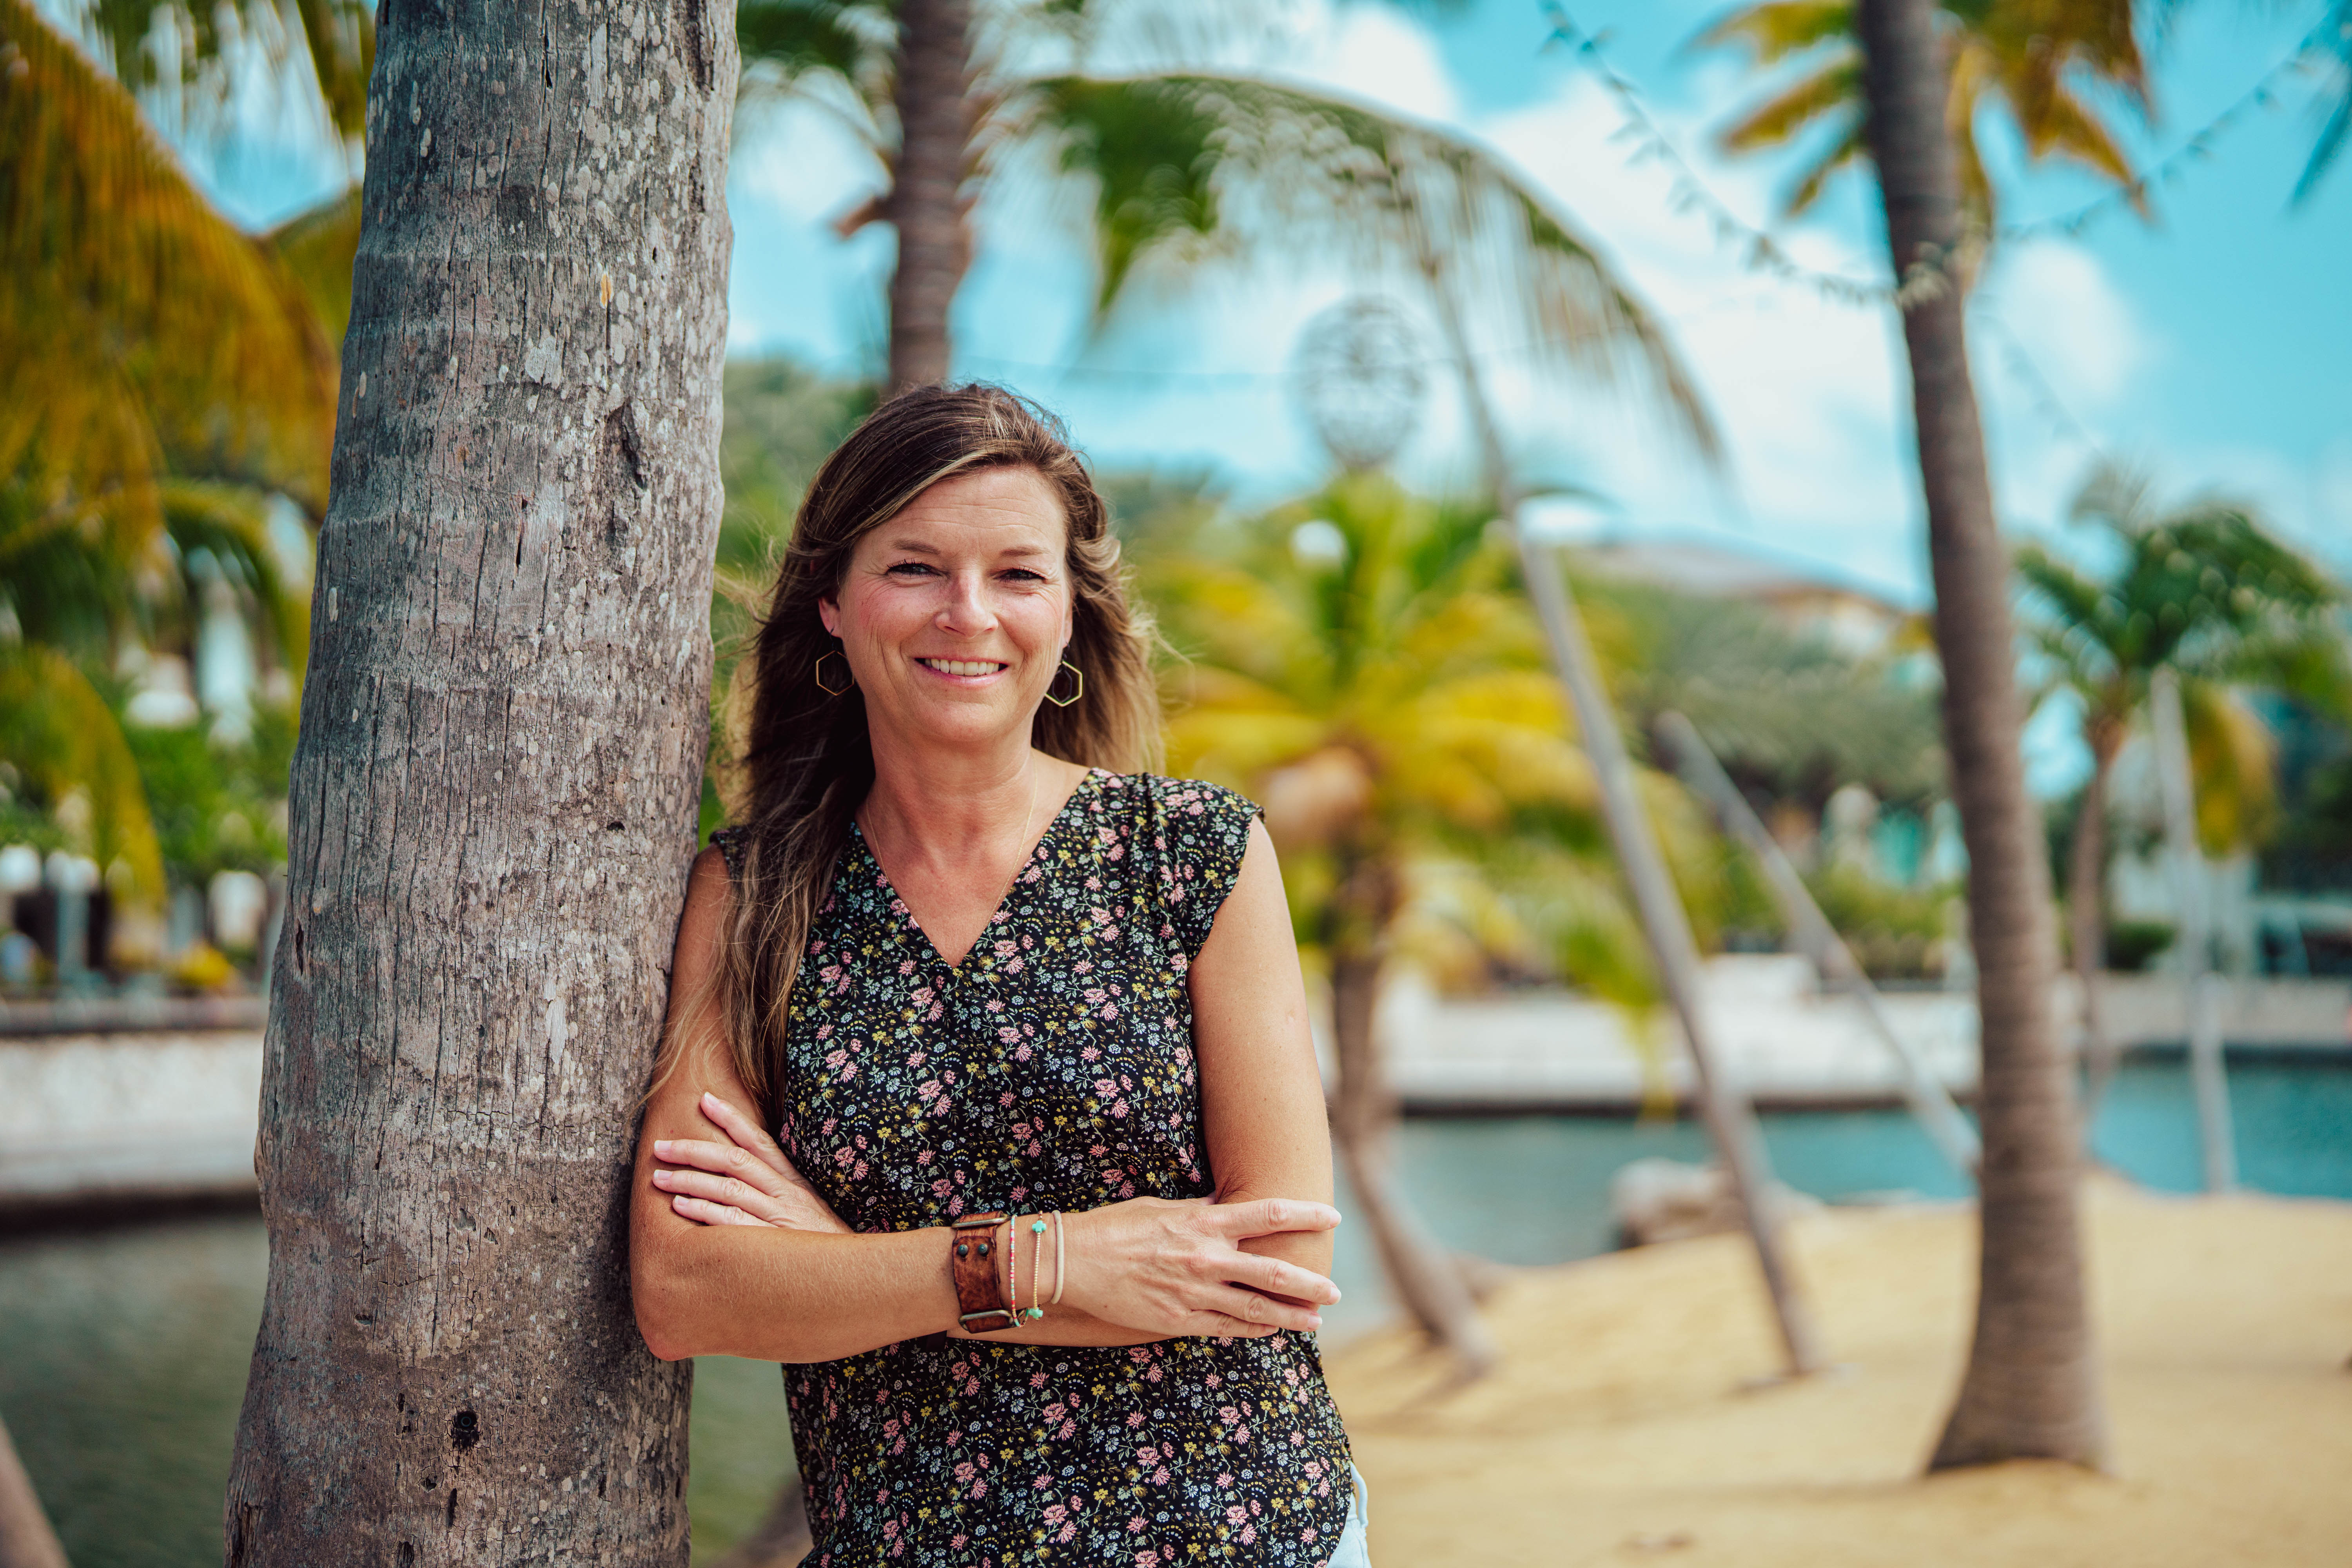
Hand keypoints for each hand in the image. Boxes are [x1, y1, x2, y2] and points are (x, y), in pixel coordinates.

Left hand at [652, 1092, 851, 1233]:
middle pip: (735, 1162)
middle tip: (661, 1147)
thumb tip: (744, 1173)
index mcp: (793, 1182)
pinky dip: (704, 1212)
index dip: (732, 1119)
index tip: (705, 1100)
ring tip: (659, 1176)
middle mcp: (785, 1195)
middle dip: (694, 1150)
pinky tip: (681, 1206)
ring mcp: (778, 1218)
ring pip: (729, 1189)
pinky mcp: (771, 1244)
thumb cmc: (822, 1245)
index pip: (760, 1142)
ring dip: (690, 1180)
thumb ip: (779, 1190)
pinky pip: (732, 1222)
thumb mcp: (808, 1209)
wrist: (849, 1278)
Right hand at [1059, 1197, 1341, 1338]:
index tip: (1332, 1217)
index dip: (1305, 1214)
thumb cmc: (1117, 1227)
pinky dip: (1253, 1330)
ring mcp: (1194, 1293)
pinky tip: (1271, 1331)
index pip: (1268, 1213)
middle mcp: (1206, 1258)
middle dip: (1309, 1284)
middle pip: (1273, 1272)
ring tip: (1316, 1322)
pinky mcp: (1179, 1320)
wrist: (1076, 1261)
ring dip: (1291, 1317)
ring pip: (1256, 1309)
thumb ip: (1201, 1213)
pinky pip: (1226, 1328)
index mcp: (1204, 1222)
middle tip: (1336, 1292)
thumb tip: (1228, 1208)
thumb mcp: (1164, 1209)